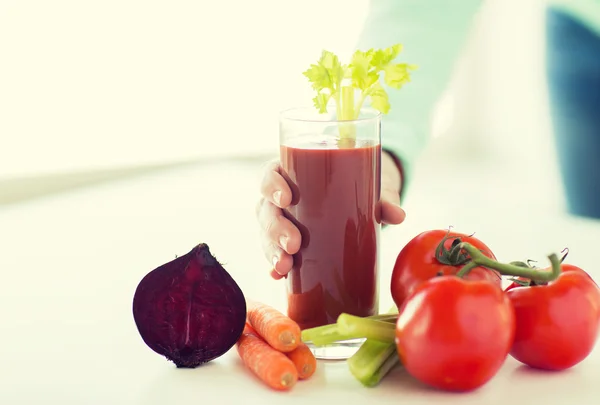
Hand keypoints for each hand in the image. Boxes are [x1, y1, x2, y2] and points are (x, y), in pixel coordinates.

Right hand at [256, 151, 405, 279]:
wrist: (362, 194)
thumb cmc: (358, 182)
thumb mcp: (369, 185)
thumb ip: (382, 198)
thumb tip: (398, 216)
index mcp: (293, 173)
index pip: (270, 174)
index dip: (271, 185)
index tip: (286, 198)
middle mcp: (281, 197)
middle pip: (266, 209)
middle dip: (275, 228)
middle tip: (294, 244)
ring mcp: (282, 220)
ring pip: (266, 233)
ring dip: (271, 250)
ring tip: (285, 266)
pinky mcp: (288, 242)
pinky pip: (274, 253)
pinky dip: (275, 266)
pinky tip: (279, 276)